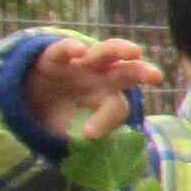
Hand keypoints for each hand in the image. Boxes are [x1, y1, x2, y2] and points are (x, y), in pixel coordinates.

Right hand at [24, 37, 160, 142]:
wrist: (35, 99)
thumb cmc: (64, 115)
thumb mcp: (74, 129)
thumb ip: (82, 134)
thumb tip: (86, 142)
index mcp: (109, 99)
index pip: (116, 108)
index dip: (103, 121)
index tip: (88, 135)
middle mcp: (103, 78)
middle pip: (128, 72)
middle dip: (142, 72)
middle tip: (156, 76)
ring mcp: (83, 63)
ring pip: (106, 51)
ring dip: (120, 49)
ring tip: (134, 51)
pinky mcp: (58, 56)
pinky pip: (65, 49)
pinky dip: (71, 47)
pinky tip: (78, 50)